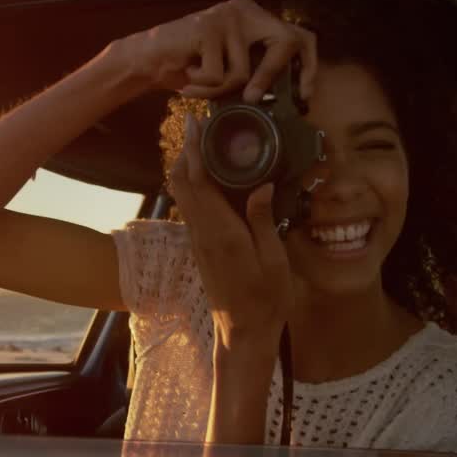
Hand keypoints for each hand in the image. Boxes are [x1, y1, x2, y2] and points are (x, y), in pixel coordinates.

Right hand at [118, 0, 317, 102]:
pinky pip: (218, 75)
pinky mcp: (209, 28)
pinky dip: (202, 87)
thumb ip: (258, 74)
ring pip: (243, 72)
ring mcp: (228, 16)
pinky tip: (188, 75)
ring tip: (198, 84)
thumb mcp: (232, 71)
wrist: (150, 60)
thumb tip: (291, 98)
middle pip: (285, 42)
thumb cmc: (193, 69)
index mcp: (257, 18)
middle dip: (269, 77)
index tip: (304, 95)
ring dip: (218, 90)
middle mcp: (246, 10)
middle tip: (251, 98)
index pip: (299, 36)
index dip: (309, 66)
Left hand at [167, 115, 293, 352]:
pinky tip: (206, 177)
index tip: (197, 124)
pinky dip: (192, 185)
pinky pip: (190, 208)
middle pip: (183, 183)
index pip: (200, 182)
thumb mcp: (274, 260)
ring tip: (200, 144)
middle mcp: (203, 233)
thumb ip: (264, 221)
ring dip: (186, 167)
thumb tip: (261, 185)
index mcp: (221, 232)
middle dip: (186, 151)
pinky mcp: (201, 248)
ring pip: (182, 195)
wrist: (243, 333)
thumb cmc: (265, 300)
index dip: (196, 150)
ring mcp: (198, 241)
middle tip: (197, 125)